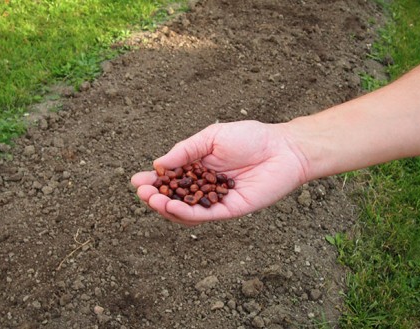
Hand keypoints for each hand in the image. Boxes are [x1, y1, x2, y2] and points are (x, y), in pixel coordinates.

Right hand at [131, 120, 309, 224]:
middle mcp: (204, 187)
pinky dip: (186, 213)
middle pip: (174, 198)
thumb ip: (186, 151)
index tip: (136, 181)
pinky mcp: (229, 210)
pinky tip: (172, 206)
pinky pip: (204, 215)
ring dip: (167, 208)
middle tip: (143, 193)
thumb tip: (158, 164)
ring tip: (153, 200)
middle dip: (155, 197)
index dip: (153, 181)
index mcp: (198, 168)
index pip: (170, 179)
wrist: (283, 148)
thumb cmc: (250, 138)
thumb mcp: (211, 137)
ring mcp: (216, 200)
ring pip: (186, 212)